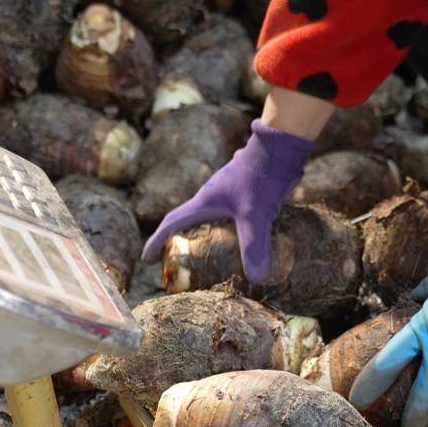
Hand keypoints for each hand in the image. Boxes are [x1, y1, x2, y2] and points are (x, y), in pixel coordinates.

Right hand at [140, 119, 313, 282]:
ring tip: (212, 261)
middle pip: (188, 223)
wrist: (280, 147)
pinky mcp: (246, 195)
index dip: (157, 241)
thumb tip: (257, 279)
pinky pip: (232, 219)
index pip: (172, 222)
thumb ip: (254, 246)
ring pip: (211, 221)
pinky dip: (231, 234)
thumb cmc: (261, 176)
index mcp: (204, 202)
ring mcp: (229, 195)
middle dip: (180, 244)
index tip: (147, 260)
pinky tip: (246, 246)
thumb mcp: (255, 214)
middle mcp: (212, 198)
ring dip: (207, 239)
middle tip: (180, 266)